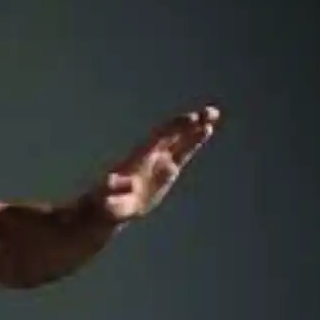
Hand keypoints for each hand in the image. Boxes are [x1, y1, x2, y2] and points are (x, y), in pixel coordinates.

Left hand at [89, 105, 220, 221]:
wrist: (111, 207)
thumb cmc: (105, 202)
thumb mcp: (107, 196)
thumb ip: (113, 188)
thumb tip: (123, 182)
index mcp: (140, 158)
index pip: (160, 138)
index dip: (175, 128)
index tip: (192, 119)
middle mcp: (151, 155)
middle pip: (172, 134)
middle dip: (189, 124)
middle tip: (209, 112)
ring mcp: (160, 161)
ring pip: (181, 141)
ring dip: (196, 129)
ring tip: (213, 114)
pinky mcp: (167, 170)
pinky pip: (184, 152)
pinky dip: (195, 141)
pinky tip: (208, 130)